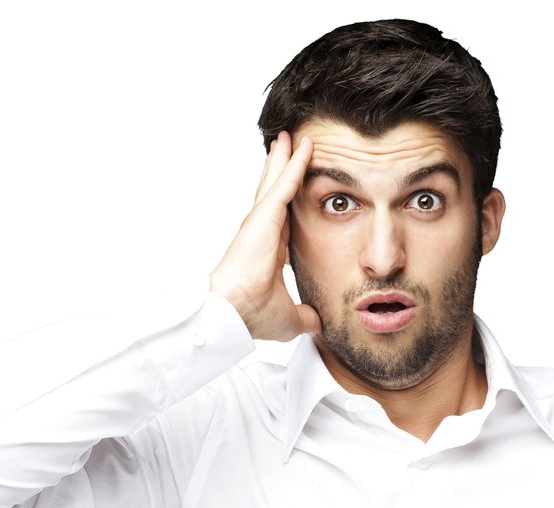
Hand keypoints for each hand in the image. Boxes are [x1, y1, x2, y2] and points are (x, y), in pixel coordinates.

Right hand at [209, 131, 320, 341]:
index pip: (283, 220)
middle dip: (282, 170)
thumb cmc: (252, 315)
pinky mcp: (263, 216)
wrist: (234, 313)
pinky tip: (306, 147)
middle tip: (289, 148)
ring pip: (277, 182)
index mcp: (269, 251)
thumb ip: (306, 317)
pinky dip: (296, 164)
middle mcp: (263, 232)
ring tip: (291, 137)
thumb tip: (319, 324)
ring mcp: (261, 222)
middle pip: (275, 193)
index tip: (295, 189)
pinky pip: (285, 184)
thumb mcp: (290, 317)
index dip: (289, 202)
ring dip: (286, 159)